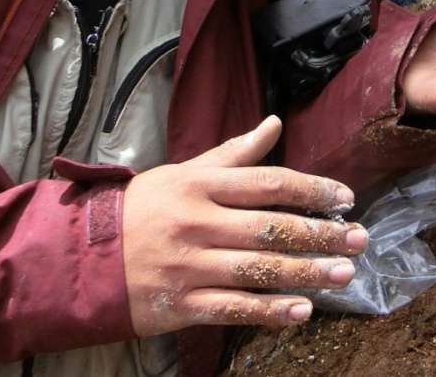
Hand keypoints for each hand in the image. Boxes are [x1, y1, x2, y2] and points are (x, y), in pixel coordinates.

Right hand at [122, 117, 365, 336]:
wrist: (76, 257)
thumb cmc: (140, 210)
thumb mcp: (184, 172)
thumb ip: (234, 154)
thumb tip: (275, 123)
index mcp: (200, 185)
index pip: (268, 183)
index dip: (311, 189)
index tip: (345, 198)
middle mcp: (196, 223)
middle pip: (270, 227)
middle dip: (320, 234)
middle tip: (359, 240)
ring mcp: (187, 265)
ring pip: (257, 268)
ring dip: (305, 272)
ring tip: (343, 274)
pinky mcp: (177, 303)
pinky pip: (231, 307)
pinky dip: (269, 311)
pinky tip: (302, 311)